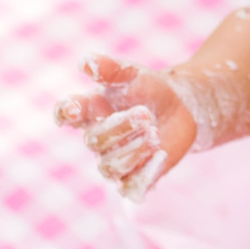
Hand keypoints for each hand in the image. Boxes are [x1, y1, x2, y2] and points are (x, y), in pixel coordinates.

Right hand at [53, 54, 196, 201]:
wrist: (183, 107)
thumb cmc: (150, 89)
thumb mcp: (133, 74)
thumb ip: (109, 68)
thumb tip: (85, 61)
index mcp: (90, 110)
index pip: (66, 113)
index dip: (66, 113)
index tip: (75, 108)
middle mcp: (98, 138)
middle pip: (95, 141)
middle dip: (120, 127)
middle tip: (146, 114)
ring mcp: (115, 159)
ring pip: (110, 167)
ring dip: (132, 150)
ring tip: (154, 133)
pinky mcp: (136, 176)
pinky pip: (131, 187)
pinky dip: (144, 174)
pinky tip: (160, 156)